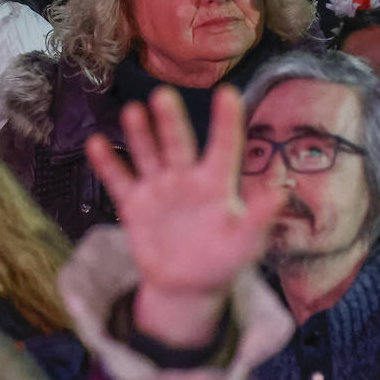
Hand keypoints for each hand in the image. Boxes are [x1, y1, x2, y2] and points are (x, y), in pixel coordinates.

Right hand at [86, 85, 284, 347]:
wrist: (185, 287)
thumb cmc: (223, 260)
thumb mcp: (246, 242)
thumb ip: (260, 216)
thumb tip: (283, 191)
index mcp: (216, 184)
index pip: (224, 147)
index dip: (226, 121)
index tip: (228, 93)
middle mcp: (185, 178)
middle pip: (177, 143)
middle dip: (170, 120)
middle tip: (163, 95)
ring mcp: (158, 188)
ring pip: (147, 153)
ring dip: (140, 133)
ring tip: (133, 111)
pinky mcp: (134, 204)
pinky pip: (119, 179)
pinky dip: (107, 162)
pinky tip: (96, 143)